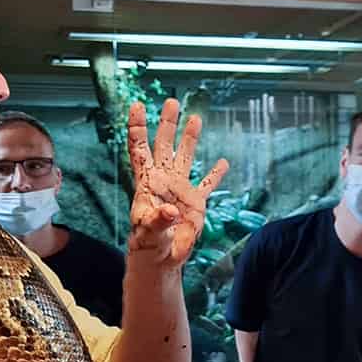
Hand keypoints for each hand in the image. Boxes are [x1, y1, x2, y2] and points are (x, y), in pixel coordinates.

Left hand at [127, 99, 229, 267]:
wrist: (161, 260)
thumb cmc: (148, 246)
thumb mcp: (149, 232)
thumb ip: (158, 220)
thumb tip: (172, 210)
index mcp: (147, 183)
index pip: (140, 149)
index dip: (138, 127)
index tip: (138, 105)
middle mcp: (163, 181)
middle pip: (164, 145)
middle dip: (167, 123)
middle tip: (171, 102)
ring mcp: (180, 190)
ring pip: (185, 158)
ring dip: (190, 138)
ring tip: (195, 118)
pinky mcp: (195, 204)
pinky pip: (206, 185)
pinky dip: (215, 175)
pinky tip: (223, 163)